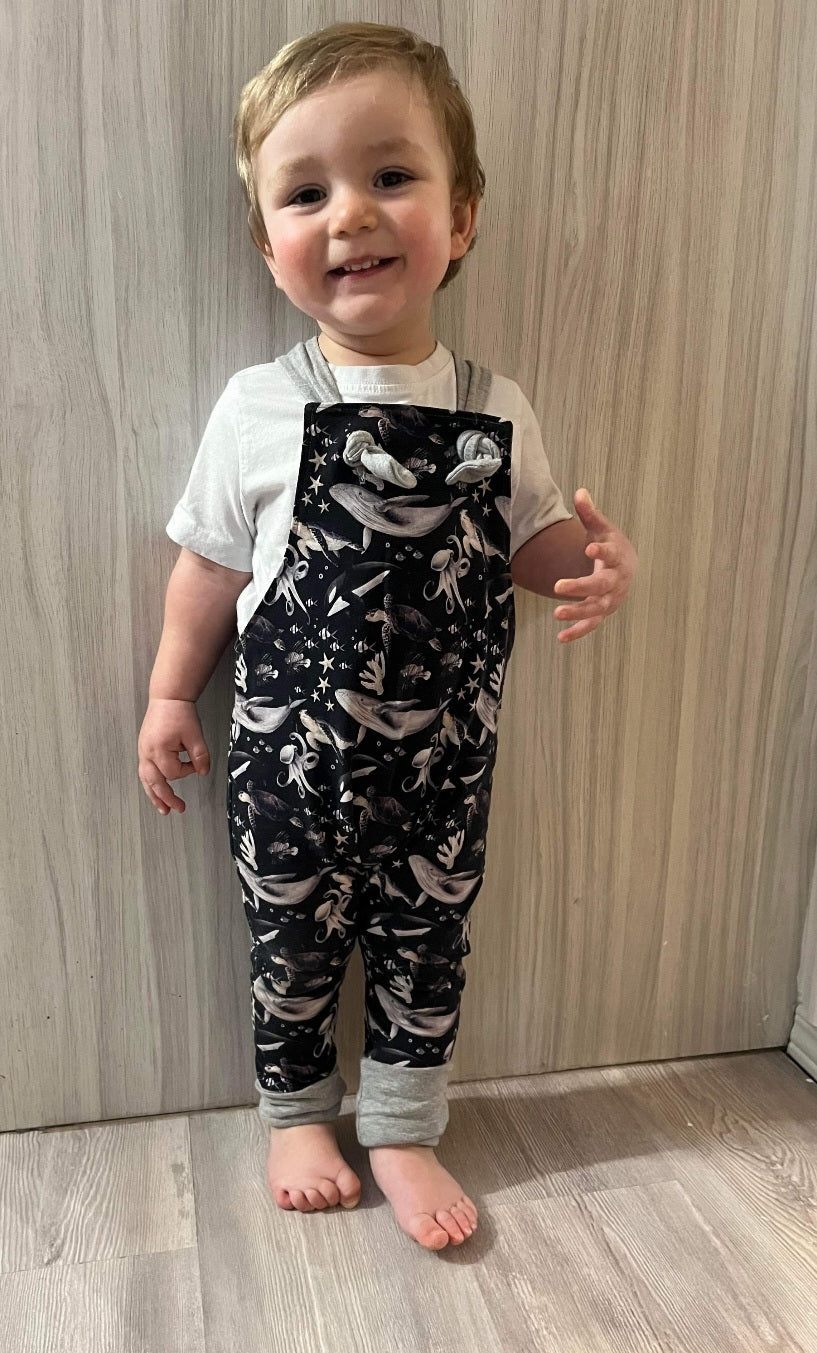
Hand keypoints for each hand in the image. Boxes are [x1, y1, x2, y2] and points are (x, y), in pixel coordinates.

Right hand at [138, 698, 210, 813]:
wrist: (168, 698)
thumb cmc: (178, 713)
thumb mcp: (195, 735)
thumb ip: (200, 756)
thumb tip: (203, 772)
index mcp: (158, 750)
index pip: (174, 773)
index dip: (187, 770)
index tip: (195, 763)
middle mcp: (147, 753)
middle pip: (154, 783)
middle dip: (165, 798)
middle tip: (176, 809)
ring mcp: (143, 751)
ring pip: (146, 780)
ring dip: (154, 795)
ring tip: (162, 808)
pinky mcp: (144, 749)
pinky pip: (145, 771)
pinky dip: (150, 783)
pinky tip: (155, 789)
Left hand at [554, 489, 637, 642]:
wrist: (627, 568)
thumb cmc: (611, 546)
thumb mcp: (602, 529)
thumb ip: (590, 514)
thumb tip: (579, 492)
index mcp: (617, 558)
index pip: (611, 554)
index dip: (602, 551)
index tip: (589, 547)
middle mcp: (615, 581)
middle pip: (600, 586)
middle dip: (581, 587)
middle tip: (559, 587)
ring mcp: (610, 599)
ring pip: (595, 609)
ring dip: (577, 612)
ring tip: (557, 613)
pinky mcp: (602, 612)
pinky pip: (591, 624)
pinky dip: (578, 632)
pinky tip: (561, 638)